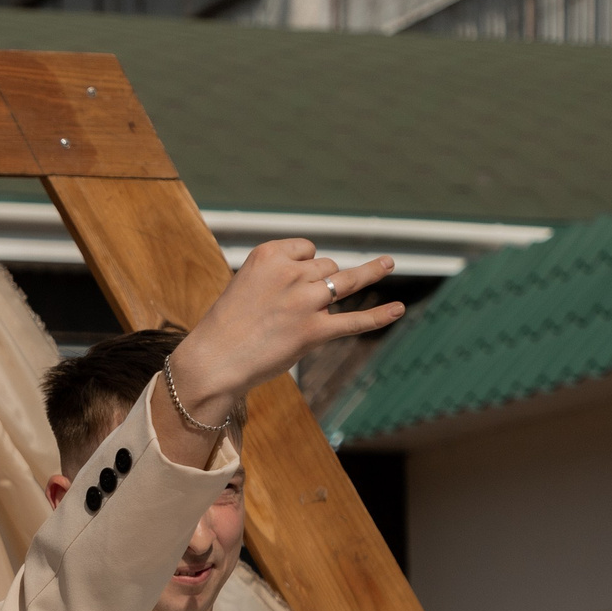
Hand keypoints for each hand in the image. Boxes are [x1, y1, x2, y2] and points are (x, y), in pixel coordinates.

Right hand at [162, 241, 405, 428]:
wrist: (213, 361)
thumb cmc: (226, 327)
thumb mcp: (246, 286)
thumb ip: (279, 277)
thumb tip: (324, 278)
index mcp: (269, 255)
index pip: (306, 248)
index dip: (304, 264)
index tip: (289, 283)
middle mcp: (290, 273)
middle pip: (325, 267)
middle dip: (319, 283)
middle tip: (291, 309)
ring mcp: (305, 302)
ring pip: (343, 281)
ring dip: (367, 272)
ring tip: (388, 263)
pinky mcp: (314, 331)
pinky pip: (354, 320)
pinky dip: (378, 316)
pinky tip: (398, 309)